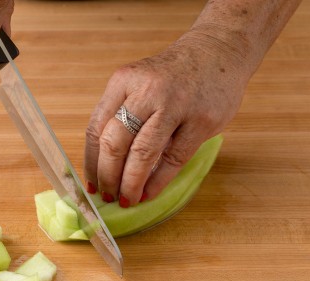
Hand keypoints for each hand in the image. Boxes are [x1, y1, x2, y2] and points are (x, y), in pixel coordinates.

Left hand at [84, 32, 248, 207]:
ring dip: (130, 183)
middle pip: (115, 142)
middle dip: (108, 176)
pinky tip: (149, 193)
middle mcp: (146, 91)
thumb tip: (104, 164)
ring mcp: (176, 105)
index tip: (92, 184)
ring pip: (143, 153)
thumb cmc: (171, 76)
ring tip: (126, 200)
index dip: (91, 162)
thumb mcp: (138, 83)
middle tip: (108, 196)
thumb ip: (121, 115)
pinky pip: (174, 158)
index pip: (96, 128)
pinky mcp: (202, 120)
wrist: (218, 51)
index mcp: (123, 81)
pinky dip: (158, 181)